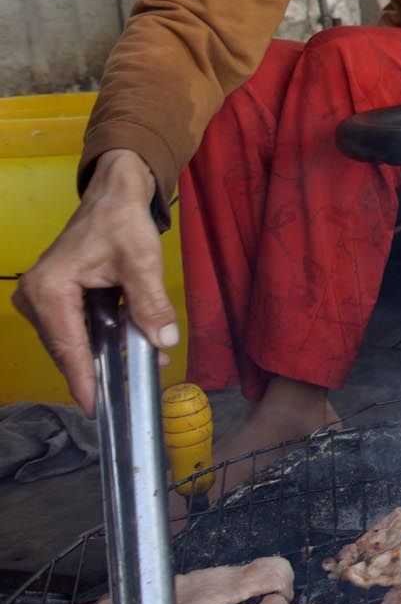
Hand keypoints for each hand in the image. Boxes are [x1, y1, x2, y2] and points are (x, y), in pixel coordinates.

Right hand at [10, 149, 176, 417]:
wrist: (113, 195)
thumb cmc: (121, 220)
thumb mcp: (142, 262)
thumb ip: (151, 304)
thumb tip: (163, 341)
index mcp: (49, 289)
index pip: (68, 347)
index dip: (84, 380)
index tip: (95, 408)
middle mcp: (35, 296)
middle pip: (68, 349)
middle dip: (102, 368)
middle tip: (133, 388)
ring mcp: (40, 298)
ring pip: (73, 342)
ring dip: (104, 354)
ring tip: (141, 364)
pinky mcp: (52, 298)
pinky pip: (75, 329)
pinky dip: (101, 339)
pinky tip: (130, 345)